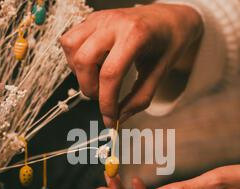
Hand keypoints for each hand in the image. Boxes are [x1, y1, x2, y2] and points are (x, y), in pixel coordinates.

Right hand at [60, 4, 202, 126]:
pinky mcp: (91, 19)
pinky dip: (75, 58)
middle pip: (84, 60)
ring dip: (79, 71)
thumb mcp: (160, 73)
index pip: (110, 73)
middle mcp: (114, 22)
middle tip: (103, 97)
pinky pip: (70, 40)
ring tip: (97, 78)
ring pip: (71, 47)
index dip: (106, 102)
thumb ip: (139, 99)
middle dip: (90, 88)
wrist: (169, 19)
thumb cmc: (168, 44)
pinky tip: (92, 65)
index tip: (110, 118)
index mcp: (136, 34)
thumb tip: (118, 119)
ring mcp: (100, 18)